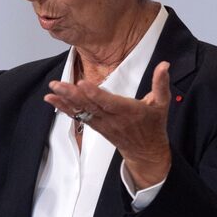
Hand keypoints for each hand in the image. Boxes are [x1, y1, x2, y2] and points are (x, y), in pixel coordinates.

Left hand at [44, 61, 172, 188]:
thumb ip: (161, 84)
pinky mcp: (96, 126)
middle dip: (72, 95)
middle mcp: (113, 118)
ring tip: (51, 90)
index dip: (96, 94)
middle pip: (90, 106)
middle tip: (57, 84)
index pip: (109, 102)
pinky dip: (64, 108)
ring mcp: (102, 123)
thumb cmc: (153, 125)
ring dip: (65, 101)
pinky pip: (78, 116)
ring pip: (82, 111)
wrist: (146, 152)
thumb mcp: (162, 104)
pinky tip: (52, 99)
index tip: (83, 83)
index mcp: (129, 111)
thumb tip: (165, 64)